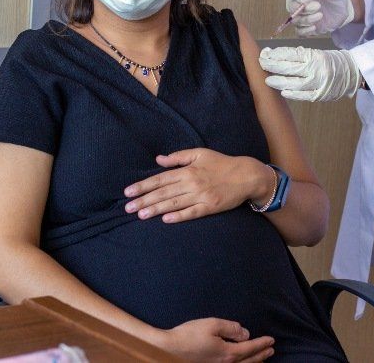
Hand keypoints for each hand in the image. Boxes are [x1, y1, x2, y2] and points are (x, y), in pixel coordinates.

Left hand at [124, 149, 272, 222]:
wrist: (246, 175)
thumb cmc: (222, 163)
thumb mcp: (200, 153)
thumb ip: (178, 157)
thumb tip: (159, 159)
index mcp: (188, 170)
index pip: (160, 179)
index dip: (143, 186)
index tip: (128, 192)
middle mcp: (192, 183)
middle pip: (163, 193)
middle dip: (143, 200)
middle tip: (127, 208)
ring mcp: (201, 196)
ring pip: (173, 204)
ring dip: (155, 209)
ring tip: (140, 215)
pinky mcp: (210, 207)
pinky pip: (191, 213)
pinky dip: (178, 216)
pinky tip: (165, 219)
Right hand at [160, 318, 274, 362]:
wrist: (168, 351)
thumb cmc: (188, 336)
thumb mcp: (212, 324)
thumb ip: (231, 328)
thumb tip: (245, 333)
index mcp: (228, 353)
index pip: (250, 348)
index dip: (262, 344)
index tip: (271, 340)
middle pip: (249, 361)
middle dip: (261, 355)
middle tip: (271, 350)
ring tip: (262, 360)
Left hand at [259, 46, 359, 101]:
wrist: (351, 72)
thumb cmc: (329, 61)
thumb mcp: (315, 53)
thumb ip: (298, 56)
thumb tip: (275, 56)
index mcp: (314, 56)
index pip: (291, 54)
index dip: (276, 54)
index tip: (265, 53)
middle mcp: (316, 69)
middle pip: (289, 68)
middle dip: (273, 66)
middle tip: (262, 64)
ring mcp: (318, 83)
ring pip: (294, 83)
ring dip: (279, 82)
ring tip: (268, 80)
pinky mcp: (320, 95)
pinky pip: (304, 95)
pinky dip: (293, 94)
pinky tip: (283, 91)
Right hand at [286, 0, 353, 36]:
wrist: (339, 9)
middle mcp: (296, 5)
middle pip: (292, 9)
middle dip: (304, 9)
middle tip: (318, 6)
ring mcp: (300, 17)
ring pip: (296, 21)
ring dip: (307, 20)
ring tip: (321, 15)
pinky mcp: (305, 28)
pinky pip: (299, 32)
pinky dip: (305, 31)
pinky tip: (315, 27)